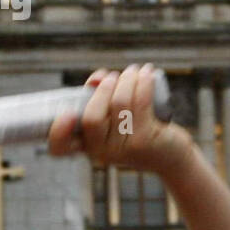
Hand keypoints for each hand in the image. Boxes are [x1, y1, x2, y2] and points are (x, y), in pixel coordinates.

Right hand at [47, 63, 197, 179]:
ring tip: (134, 71)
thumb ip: (100, 98)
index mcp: (87, 146)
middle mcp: (102, 152)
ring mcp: (124, 148)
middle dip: (103, 88)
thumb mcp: (115, 119)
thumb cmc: (139, 132)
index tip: (66, 114)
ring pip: (119, 103)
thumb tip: (97, 78)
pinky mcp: (146, 139)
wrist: (172, 158)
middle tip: (114, 77)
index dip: (58, 131)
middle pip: (91, 117)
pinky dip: (142, 81)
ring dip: (127, 79)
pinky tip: (147, 73)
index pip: (60, 147)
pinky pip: (140, 102)